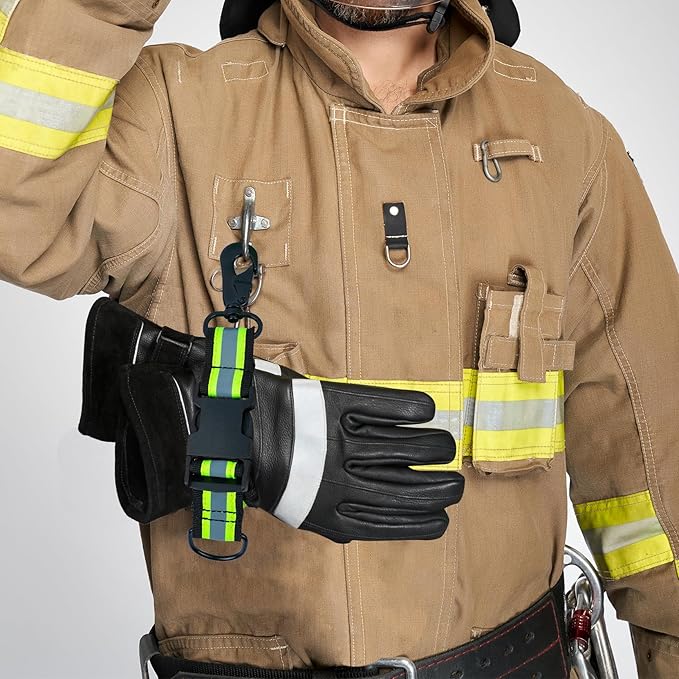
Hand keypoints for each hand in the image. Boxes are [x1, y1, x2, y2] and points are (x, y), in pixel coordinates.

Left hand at [247, 363, 463, 541]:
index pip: (396, 523)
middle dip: (446, 488)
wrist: (238, 430)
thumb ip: (340, 520)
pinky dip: (415, 409)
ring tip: (443, 446)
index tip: (444, 518)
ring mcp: (345, 440)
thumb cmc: (271, 473)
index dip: (427, 522)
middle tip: (453, 482)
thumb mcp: (301, 510)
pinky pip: (391, 406)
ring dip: (439, 447)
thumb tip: (369, 530)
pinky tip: (425, 413)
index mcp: (334, 514)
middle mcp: (346, 480)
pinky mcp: (340, 403)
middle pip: (415, 488)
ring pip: (415, 446)